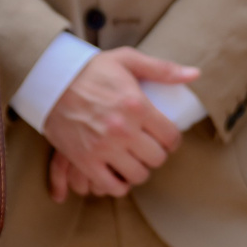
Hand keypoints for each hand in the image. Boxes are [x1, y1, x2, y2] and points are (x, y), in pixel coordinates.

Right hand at [41, 47, 198, 201]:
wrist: (52, 80)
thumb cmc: (92, 70)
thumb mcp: (128, 60)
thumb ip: (162, 69)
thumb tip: (194, 74)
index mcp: (137, 105)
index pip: (171, 137)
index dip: (172, 140)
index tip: (166, 138)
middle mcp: (123, 129)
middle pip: (156, 158)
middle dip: (156, 154)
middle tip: (148, 148)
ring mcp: (104, 148)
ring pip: (137, 175)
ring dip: (139, 170)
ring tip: (133, 160)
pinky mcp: (85, 160)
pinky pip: (111, 186)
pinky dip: (118, 185)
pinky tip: (118, 174)